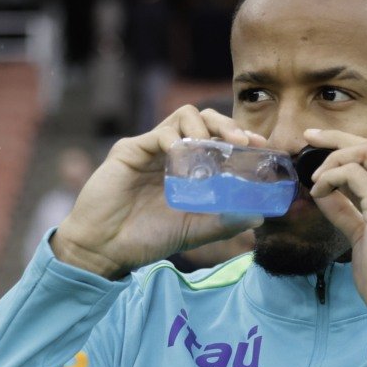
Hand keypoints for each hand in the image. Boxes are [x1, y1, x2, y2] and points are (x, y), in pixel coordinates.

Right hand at [51, 106, 266, 277]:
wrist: (105, 250)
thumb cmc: (147, 239)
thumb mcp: (195, 231)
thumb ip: (225, 221)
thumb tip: (260, 215)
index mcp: (187, 167)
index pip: (218, 139)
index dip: (240, 137)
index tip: (261, 146)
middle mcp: (171, 152)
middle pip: (204, 119)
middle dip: (228, 124)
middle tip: (242, 142)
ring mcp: (150, 149)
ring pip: (184, 116)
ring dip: (205, 128)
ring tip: (214, 150)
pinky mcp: (129, 151)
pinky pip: (159, 134)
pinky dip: (177, 141)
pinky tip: (183, 158)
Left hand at [305, 128, 366, 337]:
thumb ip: (348, 210)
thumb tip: (323, 190)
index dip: (355, 144)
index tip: (324, 144)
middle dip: (339, 139)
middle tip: (309, 140)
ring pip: (366, 151)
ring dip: (334, 159)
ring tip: (316, 180)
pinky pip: (352, 174)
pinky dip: (330, 178)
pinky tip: (318, 193)